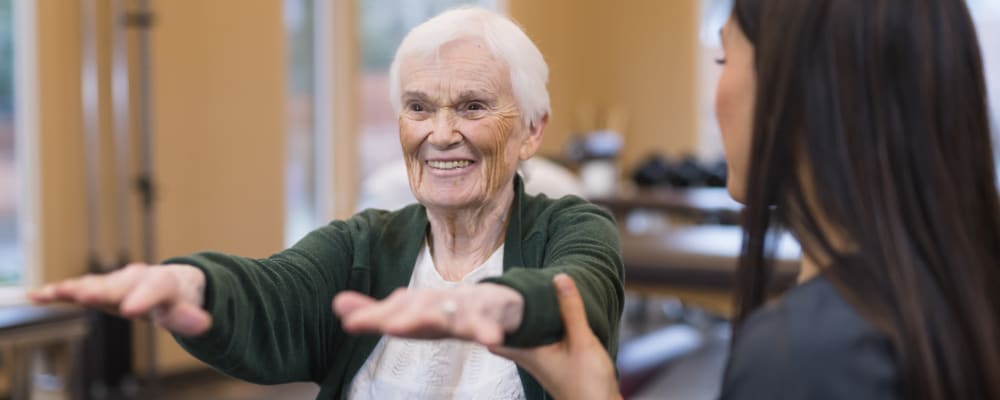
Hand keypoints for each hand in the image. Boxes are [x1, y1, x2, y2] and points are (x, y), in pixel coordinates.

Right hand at [28, 263, 211, 336]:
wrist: (174, 283)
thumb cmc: (180, 300)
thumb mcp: (190, 311)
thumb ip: (192, 318)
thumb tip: (204, 324)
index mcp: (164, 282)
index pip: (156, 288)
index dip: (143, 298)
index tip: (130, 309)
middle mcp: (137, 277)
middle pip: (119, 284)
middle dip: (103, 291)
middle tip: (85, 297)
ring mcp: (117, 281)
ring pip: (95, 283)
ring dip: (75, 288)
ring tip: (55, 293)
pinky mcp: (100, 288)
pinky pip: (79, 288)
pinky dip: (60, 291)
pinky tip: (37, 296)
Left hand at [332, 283, 522, 346]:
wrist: (499, 305)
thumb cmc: (446, 312)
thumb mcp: (409, 314)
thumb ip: (374, 314)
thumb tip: (336, 304)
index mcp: (418, 308)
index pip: (394, 311)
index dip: (374, 316)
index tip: (351, 322)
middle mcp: (439, 305)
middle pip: (422, 309)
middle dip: (406, 316)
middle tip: (388, 325)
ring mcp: (466, 309)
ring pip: (454, 315)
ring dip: (443, 318)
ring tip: (427, 324)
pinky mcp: (490, 317)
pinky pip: (489, 325)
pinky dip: (489, 330)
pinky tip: (492, 341)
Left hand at [489, 274, 620, 399]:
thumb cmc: (587, 384)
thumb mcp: (581, 341)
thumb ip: (570, 310)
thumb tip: (559, 279)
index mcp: (527, 352)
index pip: (494, 333)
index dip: (489, 315)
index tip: (490, 293)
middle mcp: (528, 358)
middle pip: (507, 332)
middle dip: (505, 314)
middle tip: (506, 289)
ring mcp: (540, 361)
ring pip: (523, 336)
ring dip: (524, 319)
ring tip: (525, 296)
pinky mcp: (553, 363)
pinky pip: (538, 339)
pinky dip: (539, 326)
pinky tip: (549, 316)